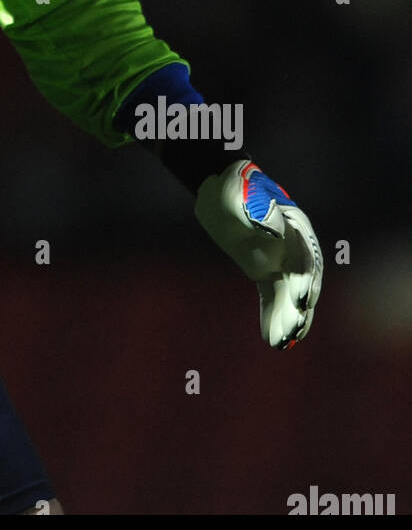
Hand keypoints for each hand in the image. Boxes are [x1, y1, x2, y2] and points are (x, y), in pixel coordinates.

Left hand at [194, 160, 322, 348]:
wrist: (222, 188)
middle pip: (301, 282)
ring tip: (282, 343)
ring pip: (288, 295)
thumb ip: (259, 208)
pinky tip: (272, 340)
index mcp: (295, 228)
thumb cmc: (236, 185)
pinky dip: (272, 317)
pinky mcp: (264, 271)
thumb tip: (272, 225)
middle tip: (293, 330)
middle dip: (299, 307)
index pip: (306, 258)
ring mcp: (281, 260)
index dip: (306, 280)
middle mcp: (294, 247)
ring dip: (287, 319)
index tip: (303, 300)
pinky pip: (272, 297)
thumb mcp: (244, 191)